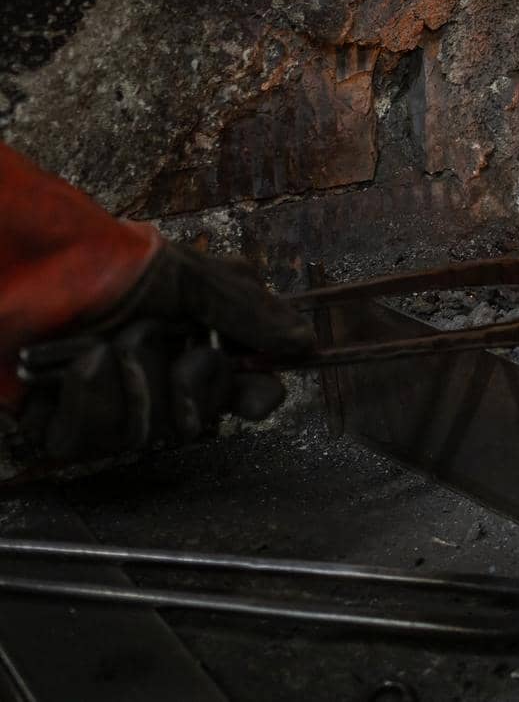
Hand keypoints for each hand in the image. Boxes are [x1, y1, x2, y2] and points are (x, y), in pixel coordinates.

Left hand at [22, 243, 312, 459]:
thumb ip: (250, 312)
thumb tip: (305, 340)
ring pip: (146, 432)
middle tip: (158, 333)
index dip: (254, 398)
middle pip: (199, 420)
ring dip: (128, 376)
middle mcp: (158, 384)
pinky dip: (88, 393)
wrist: (29, 267)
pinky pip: (94, 436)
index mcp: (195, 346)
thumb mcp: (191, 277)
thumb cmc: (106, 265)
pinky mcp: (65, 429)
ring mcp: (112, 410)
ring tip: (104, 339)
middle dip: (181, 375)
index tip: (257, 396)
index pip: (245, 392)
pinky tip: (75, 363)